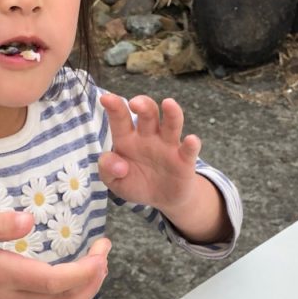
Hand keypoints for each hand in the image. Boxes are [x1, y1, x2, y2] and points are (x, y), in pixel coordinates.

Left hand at [98, 93, 202, 214]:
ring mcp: (168, 146)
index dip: (114, 107)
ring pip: (171, 124)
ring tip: (168, 103)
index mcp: (128, 138)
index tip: (106, 98)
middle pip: (148, 114)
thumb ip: (107, 170)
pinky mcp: (184, 160)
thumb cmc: (136, 184)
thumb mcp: (115, 182)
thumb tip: (119, 166)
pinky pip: (189, 149)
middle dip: (143, 105)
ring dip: (171, 113)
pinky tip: (191, 140)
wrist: (162, 200)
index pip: (120, 119)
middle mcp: (149, 136)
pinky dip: (191, 144)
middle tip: (135, 103)